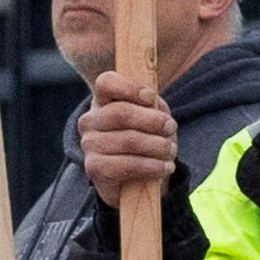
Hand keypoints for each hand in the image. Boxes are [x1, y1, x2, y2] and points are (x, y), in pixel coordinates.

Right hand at [74, 72, 178, 199]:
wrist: (136, 177)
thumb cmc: (146, 138)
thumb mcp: (153, 117)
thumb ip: (153, 106)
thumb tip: (152, 104)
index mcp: (103, 101)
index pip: (106, 83)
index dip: (130, 88)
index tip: (150, 97)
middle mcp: (90, 120)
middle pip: (121, 113)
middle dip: (153, 121)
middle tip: (170, 127)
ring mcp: (89, 144)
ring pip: (128, 140)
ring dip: (158, 146)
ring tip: (170, 150)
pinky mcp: (94, 168)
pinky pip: (127, 165)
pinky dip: (153, 166)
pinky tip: (165, 167)